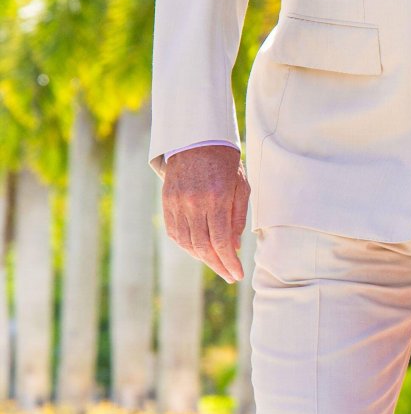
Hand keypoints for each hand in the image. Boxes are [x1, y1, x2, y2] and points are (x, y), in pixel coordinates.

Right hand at [162, 144, 248, 282]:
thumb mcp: (241, 186)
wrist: (196, 138)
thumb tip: (234, 247)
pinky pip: (174, 232)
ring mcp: (177, 203)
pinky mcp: (167, 201)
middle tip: (228, 275)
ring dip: (202, 258)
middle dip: (218, 265)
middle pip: (203, 247)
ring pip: (187, 243)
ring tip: (216, 263)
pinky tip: (198, 251)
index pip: (221, 241)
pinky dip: (186, 246)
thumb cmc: (225, 162)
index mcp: (216, 198)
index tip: (237, 275)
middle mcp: (194, 203)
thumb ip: (237, 217)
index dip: (229, 262)